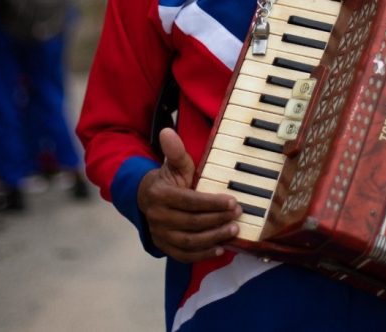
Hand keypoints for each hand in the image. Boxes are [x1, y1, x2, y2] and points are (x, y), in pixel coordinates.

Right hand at [137, 128, 241, 262]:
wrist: (147, 199)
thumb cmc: (168, 180)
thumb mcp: (174, 165)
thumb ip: (175, 151)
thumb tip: (167, 131)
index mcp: (160, 195)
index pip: (189, 201)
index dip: (212, 203)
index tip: (232, 201)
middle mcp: (157, 217)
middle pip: (192, 222)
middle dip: (217, 219)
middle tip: (238, 214)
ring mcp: (160, 234)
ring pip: (189, 241)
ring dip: (214, 237)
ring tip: (233, 229)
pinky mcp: (165, 247)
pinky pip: (184, 255)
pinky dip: (202, 254)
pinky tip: (220, 248)